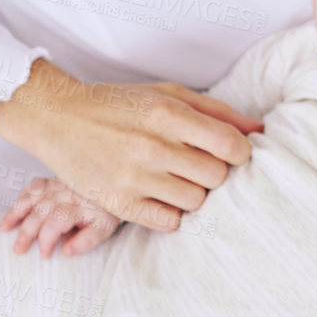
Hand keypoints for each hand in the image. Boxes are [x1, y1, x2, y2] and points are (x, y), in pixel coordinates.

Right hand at [0, 58, 261, 233]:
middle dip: (217, 173)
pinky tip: (163, 196)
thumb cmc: (118, 104)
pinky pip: (168, 223)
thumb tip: (259, 129)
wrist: (56, 117)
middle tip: (201, 166)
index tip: (232, 152)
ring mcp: (134, 178)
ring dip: (195, 193)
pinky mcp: (117, 203)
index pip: (230, 145)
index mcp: (168, 114)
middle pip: (217, 177)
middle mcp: (152, 146)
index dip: (241, 152)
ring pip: (196, 202)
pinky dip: (173, 213)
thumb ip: (216, 111)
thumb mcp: (168, 93)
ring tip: (179, 179)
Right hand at [0, 177, 122, 257]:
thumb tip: (65, 252)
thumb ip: (85, 241)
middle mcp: (63, 194)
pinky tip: (14, 209)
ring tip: (3, 228)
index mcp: (77, 207)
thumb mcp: (104, 229)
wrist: (113, 186)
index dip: (46, 241)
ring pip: (31, 198)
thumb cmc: (107, 210)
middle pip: (39, 213)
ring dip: (15, 213)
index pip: (54, 225)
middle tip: (17, 249)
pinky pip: (33, 186)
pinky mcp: (53, 181)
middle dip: (26, 233)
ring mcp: (56, 185)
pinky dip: (21, 197)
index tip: (44, 255)